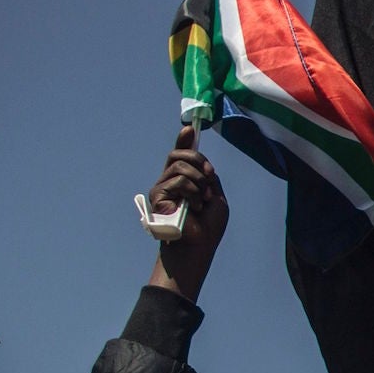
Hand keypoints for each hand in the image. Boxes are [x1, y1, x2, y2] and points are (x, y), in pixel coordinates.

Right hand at [146, 125, 228, 300]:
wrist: (200, 244)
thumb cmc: (208, 226)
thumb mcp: (215, 196)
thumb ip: (208, 177)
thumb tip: (202, 161)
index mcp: (185, 180)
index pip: (181, 155)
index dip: (183, 140)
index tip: (189, 128)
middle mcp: (170, 180)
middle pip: (181, 154)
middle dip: (200, 162)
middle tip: (209, 179)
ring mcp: (162, 186)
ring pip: (181, 166)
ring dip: (199, 183)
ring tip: (200, 202)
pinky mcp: (158, 195)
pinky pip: (178, 181)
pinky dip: (193, 193)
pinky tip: (193, 207)